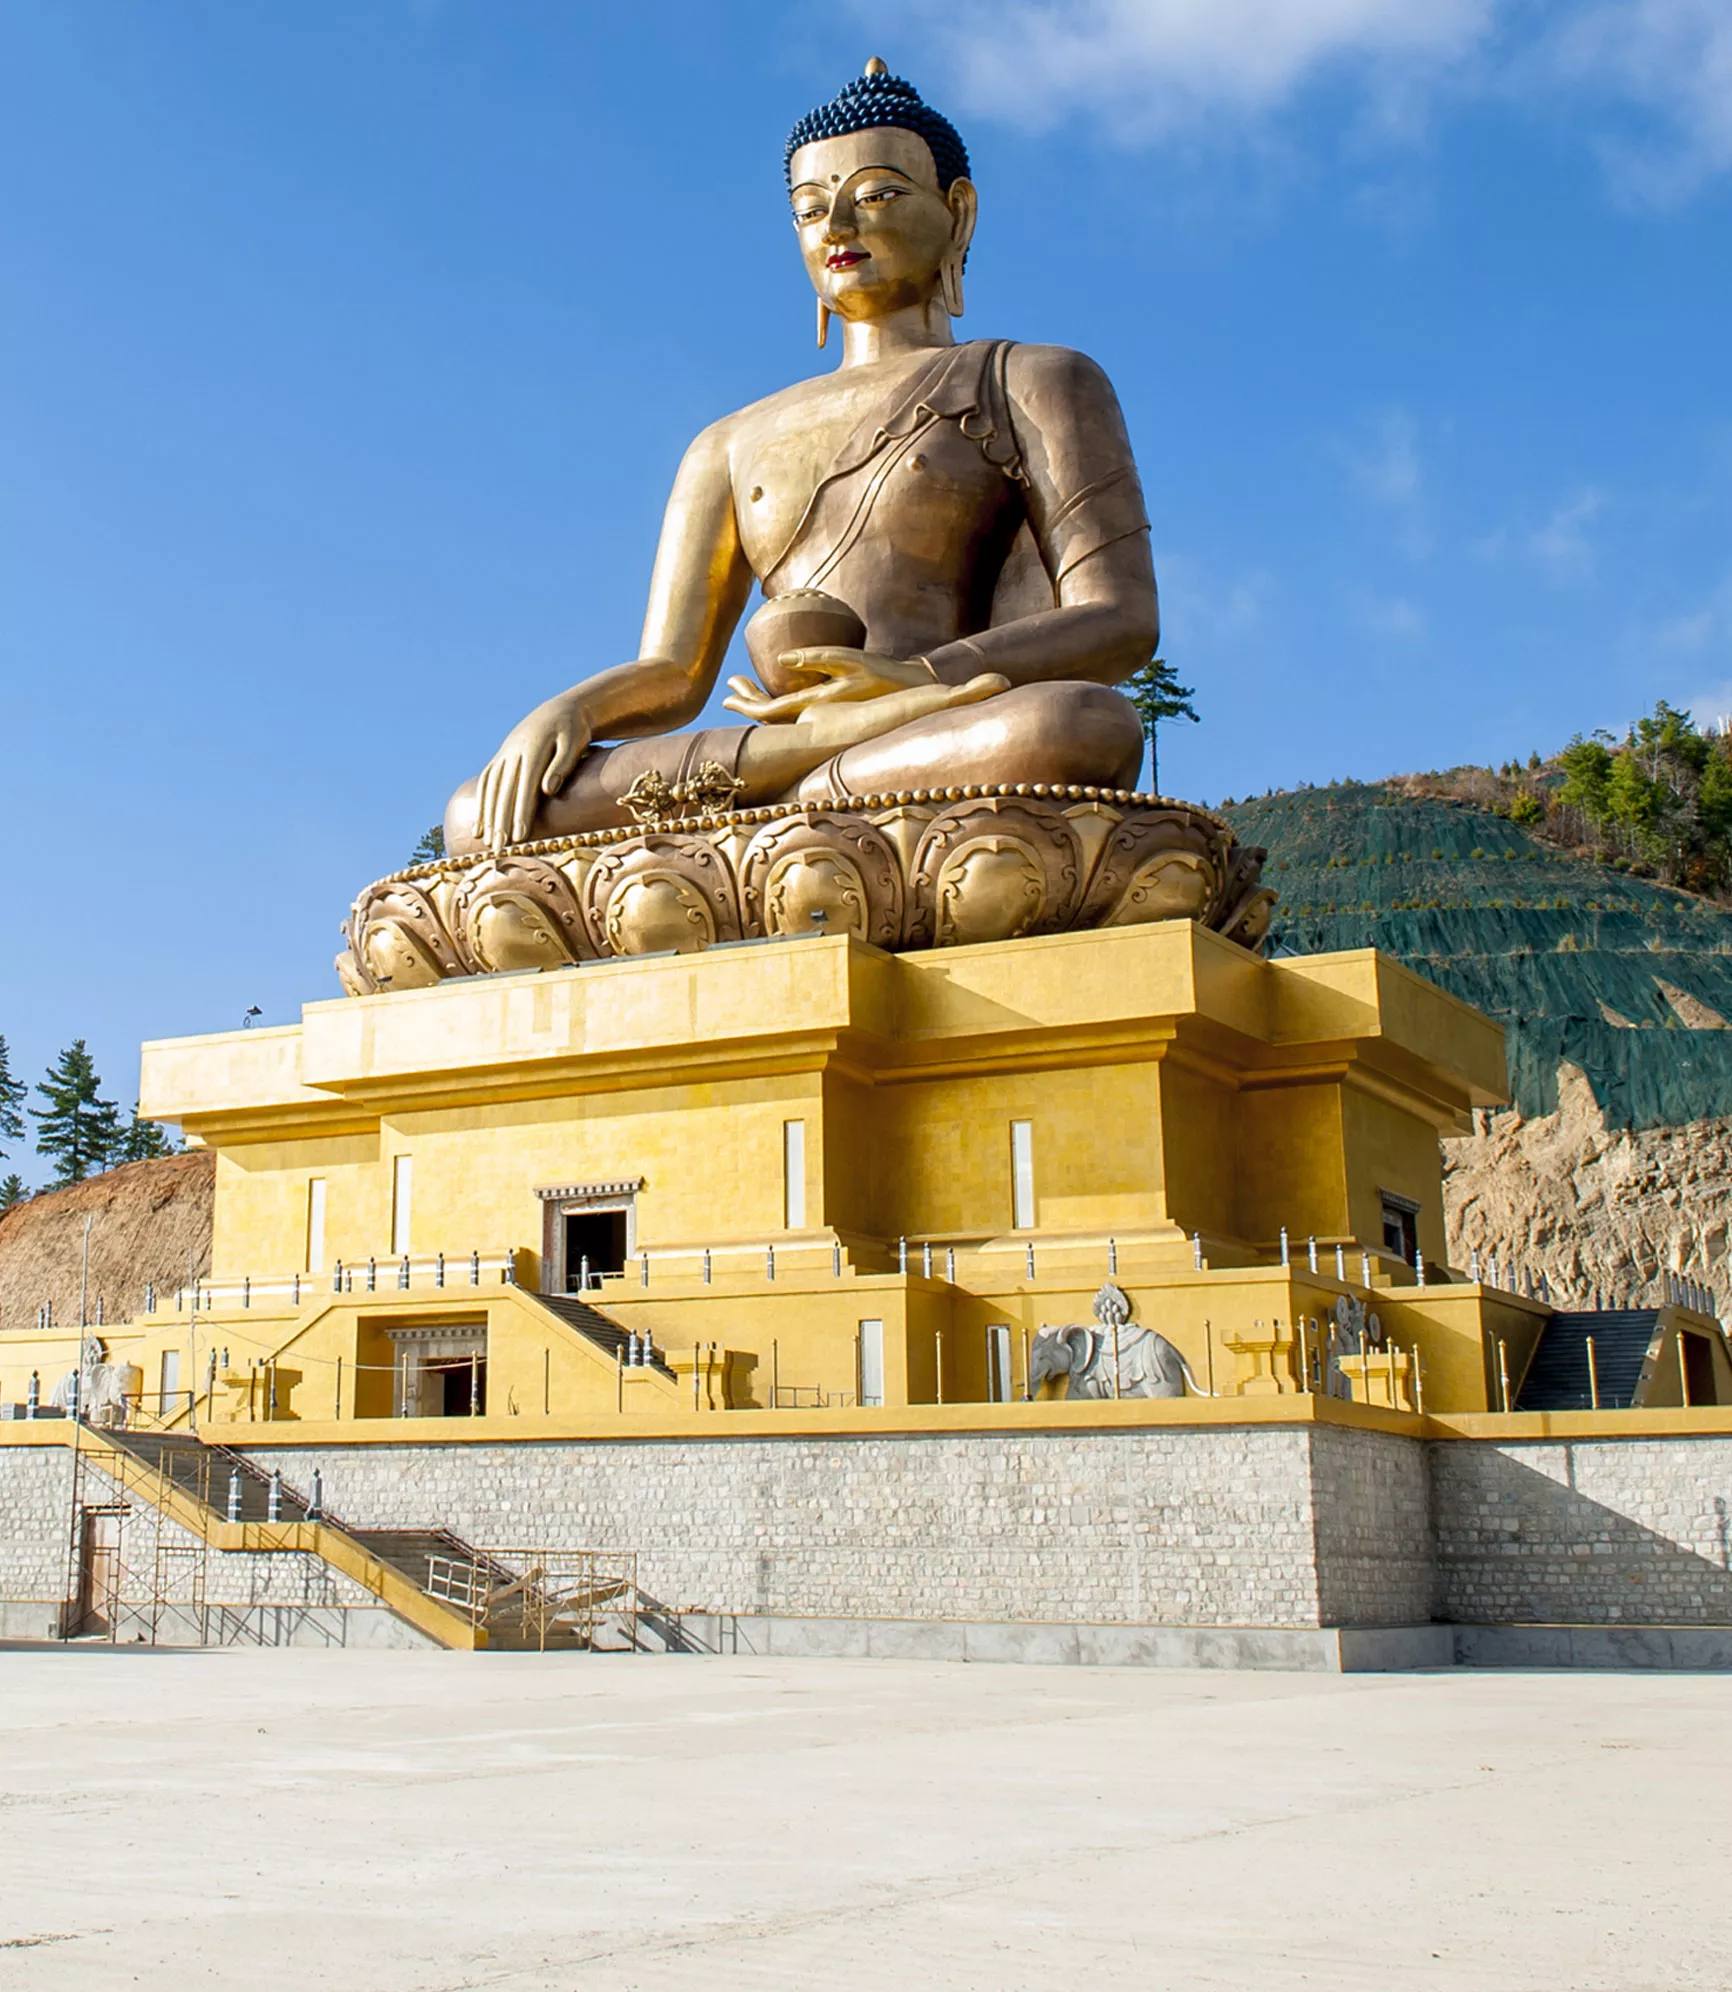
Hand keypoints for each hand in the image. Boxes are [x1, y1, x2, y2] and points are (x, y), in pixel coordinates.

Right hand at [476, 691, 591, 848]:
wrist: (558, 711)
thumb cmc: (573, 730)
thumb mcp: (574, 742)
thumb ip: (562, 765)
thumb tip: (548, 790)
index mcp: (533, 749)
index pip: (525, 786)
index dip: (521, 812)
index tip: (520, 837)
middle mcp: (513, 752)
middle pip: (504, 792)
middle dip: (501, 822)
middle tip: (500, 849)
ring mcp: (504, 755)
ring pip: (491, 790)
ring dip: (488, 817)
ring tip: (488, 843)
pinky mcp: (500, 759)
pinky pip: (485, 784)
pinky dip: (480, 806)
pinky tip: (478, 827)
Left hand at [723, 648, 936, 723]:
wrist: (911, 692)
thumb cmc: (882, 674)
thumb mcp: (850, 661)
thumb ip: (816, 658)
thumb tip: (782, 658)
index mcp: (816, 704)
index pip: (771, 711)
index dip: (747, 705)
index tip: (727, 696)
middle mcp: (815, 714)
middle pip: (771, 714)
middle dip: (748, 701)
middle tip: (729, 689)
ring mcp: (822, 713)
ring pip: (781, 711)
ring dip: (760, 699)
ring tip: (741, 685)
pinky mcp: (830, 708)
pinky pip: (796, 706)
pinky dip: (778, 698)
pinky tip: (773, 689)